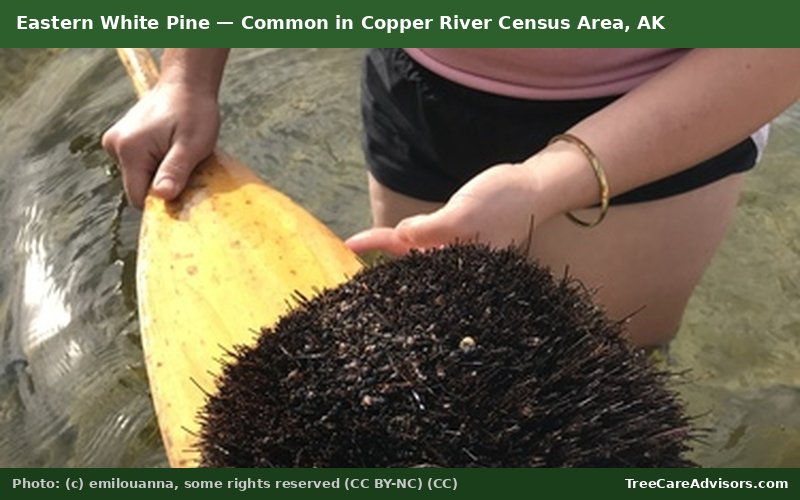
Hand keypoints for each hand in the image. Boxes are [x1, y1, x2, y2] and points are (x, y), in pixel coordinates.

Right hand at [102, 82, 219, 208]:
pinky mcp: (122, 140)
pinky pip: (138, 165)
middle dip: (161, 184)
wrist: (186, 85)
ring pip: (139, 176)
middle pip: (138, 187)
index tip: (183, 189)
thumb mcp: (192, 145)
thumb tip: (162, 197)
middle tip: (184, 166)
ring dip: (159, 174)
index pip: (139, 197)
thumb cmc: (193, 111)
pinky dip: (155, 164)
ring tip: (177, 154)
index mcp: (129, 149)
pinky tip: (169, 149)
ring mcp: (115, 142)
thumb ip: (175, 171)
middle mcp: (115, 145)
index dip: (161, 200)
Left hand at [346, 163, 546, 255]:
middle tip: (352, 245)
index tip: (352, 243)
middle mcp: (456, 264)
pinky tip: (398, 236)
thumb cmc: (504, 201)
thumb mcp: (463, 214)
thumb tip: (400, 237)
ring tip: (364, 243)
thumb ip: (432, 230)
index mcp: (457, 266)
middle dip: (383, 257)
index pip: (410, 261)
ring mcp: (459, 252)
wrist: (534, 187)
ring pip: (419, 253)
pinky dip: (412, 238)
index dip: (380, 249)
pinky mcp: (462, 240)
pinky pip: (430, 242)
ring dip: (395, 247)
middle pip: (412, 264)